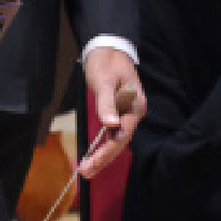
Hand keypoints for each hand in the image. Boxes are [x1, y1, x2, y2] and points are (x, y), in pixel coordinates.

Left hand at [81, 49, 143, 177]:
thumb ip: (107, 104)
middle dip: (103, 158)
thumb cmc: (107, 63)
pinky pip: (112, 134)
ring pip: (116, 140)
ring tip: (86, 170)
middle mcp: (133, 113)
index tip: (91, 163)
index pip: (122, 134)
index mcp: (135, 105)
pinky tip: (93, 156)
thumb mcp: (104, 81)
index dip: (107, 151)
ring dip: (102, 155)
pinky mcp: (118, 113)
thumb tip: (111, 125)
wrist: (108, 48)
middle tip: (85, 172)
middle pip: (120, 141)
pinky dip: (102, 146)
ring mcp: (126, 114)